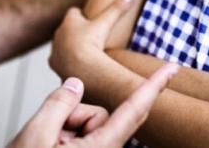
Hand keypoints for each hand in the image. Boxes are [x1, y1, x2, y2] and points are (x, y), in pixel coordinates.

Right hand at [7, 63, 178, 147]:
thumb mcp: (36, 134)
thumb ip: (59, 103)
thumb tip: (77, 84)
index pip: (133, 111)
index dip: (154, 86)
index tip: (172, 68)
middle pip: (100, 114)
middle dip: (74, 114)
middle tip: (49, 133)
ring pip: (86, 123)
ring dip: (64, 127)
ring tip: (44, 146)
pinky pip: (79, 134)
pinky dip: (62, 135)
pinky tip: (47, 147)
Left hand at [50, 0, 133, 79]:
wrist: (81, 68)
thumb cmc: (93, 42)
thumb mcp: (106, 23)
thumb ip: (117, 8)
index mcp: (70, 20)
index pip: (74, 12)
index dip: (83, 14)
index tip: (91, 19)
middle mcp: (59, 32)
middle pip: (67, 27)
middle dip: (76, 30)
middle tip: (90, 37)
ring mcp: (55, 48)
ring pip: (63, 43)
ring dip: (71, 46)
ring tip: (84, 52)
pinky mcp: (54, 62)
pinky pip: (59, 59)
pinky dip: (67, 60)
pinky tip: (77, 64)